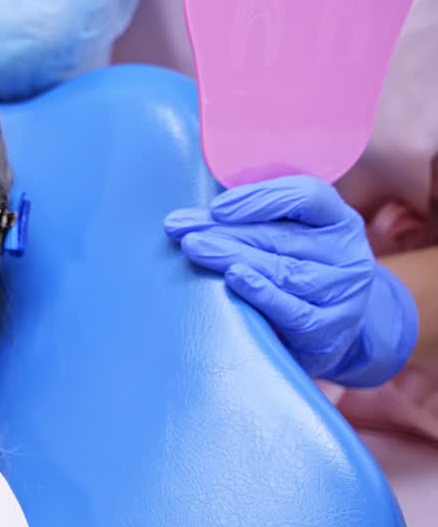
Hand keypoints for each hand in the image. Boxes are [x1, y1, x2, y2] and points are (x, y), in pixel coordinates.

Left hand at [165, 175, 417, 386]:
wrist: (329, 329)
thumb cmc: (294, 268)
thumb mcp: (286, 235)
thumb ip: (252, 218)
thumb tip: (194, 213)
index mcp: (337, 220)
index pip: (306, 196)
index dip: (260, 198)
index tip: (216, 207)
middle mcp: (347, 254)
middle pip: (280, 236)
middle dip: (223, 230)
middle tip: (179, 228)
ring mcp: (342, 295)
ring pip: (282, 270)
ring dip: (231, 256)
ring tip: (194, 247)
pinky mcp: (329, 330)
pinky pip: (293, 310)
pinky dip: (261, 292)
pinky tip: (234, 278)